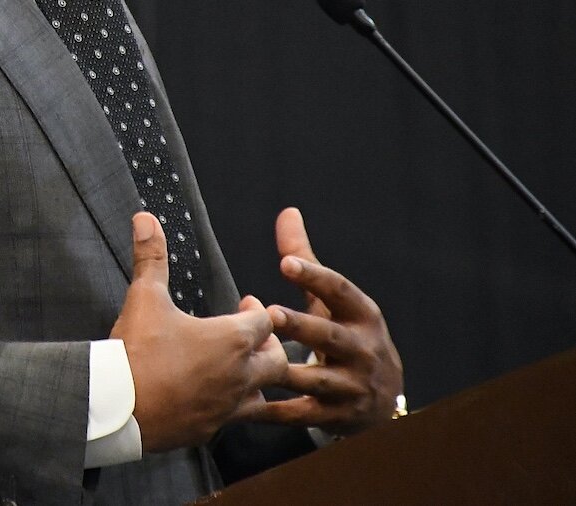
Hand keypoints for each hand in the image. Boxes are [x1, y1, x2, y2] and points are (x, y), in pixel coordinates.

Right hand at [110, 212, 288, 451]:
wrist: (120, 407)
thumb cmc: (137, 350)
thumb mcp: (144, 298)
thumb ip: (150, 257)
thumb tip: (146, 218)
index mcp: (232, 339)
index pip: (265, 320)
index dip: (257, 310)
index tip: (246, 303)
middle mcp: (240, 375)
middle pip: (277, 360)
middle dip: (268, 345)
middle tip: (251, 336)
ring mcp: (229, 406)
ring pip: (264, 395)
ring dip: (257, 380)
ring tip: (240, 369)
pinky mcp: (212, 429)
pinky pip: (236, 418)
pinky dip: (232, 405)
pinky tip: (215, 398)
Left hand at [255, 207, 403, 435]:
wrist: (383, 399)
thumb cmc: (347, 335)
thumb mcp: (334, 301)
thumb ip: (306, 260)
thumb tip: (287, 212)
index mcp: (362, 316)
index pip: (340, 292)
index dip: (315, 277)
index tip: (286, 263)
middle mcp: (362, 351)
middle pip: (330, 337)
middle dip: (302, 327)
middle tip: (271, 313)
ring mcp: (352, 386)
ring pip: (317, 380)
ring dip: (286, 371)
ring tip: (256, 360)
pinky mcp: (336, 417)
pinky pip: (303, 414)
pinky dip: (276, 412)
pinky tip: (247, 404)